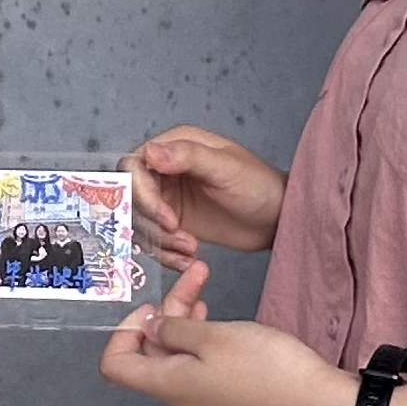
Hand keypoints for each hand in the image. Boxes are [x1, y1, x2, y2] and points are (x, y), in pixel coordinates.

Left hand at [100, 262, 349, 405]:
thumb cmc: (267, 368)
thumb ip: (175, 329)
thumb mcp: (215, 335)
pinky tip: (229, 330)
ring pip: (183, 363)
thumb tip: (150, 330)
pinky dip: (208, 349)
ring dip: (191, 327)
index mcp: (169, 387)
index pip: (116, 366)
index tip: (150, 308)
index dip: (123, 332)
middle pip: (155, 357)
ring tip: (208, 295)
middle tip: (195, 278)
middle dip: (169, 315)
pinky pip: (206, 377)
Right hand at [128, 126, 285, 263]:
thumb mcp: (225, 168)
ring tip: (190, 249)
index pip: (133, 166)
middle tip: (179, 235)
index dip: (141, 194)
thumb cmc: (259, 186)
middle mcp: (165, 170)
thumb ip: (188, 156)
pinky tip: (187, 259)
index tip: (167, 217)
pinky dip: (165, 254)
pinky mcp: (172, 223)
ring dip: (159, 242)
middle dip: (151, 222)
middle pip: (130, 198)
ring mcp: (166, 198)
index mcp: (175, 146)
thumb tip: (151, 151)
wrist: (276, 219)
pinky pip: (152, 240)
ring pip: (138, 223)